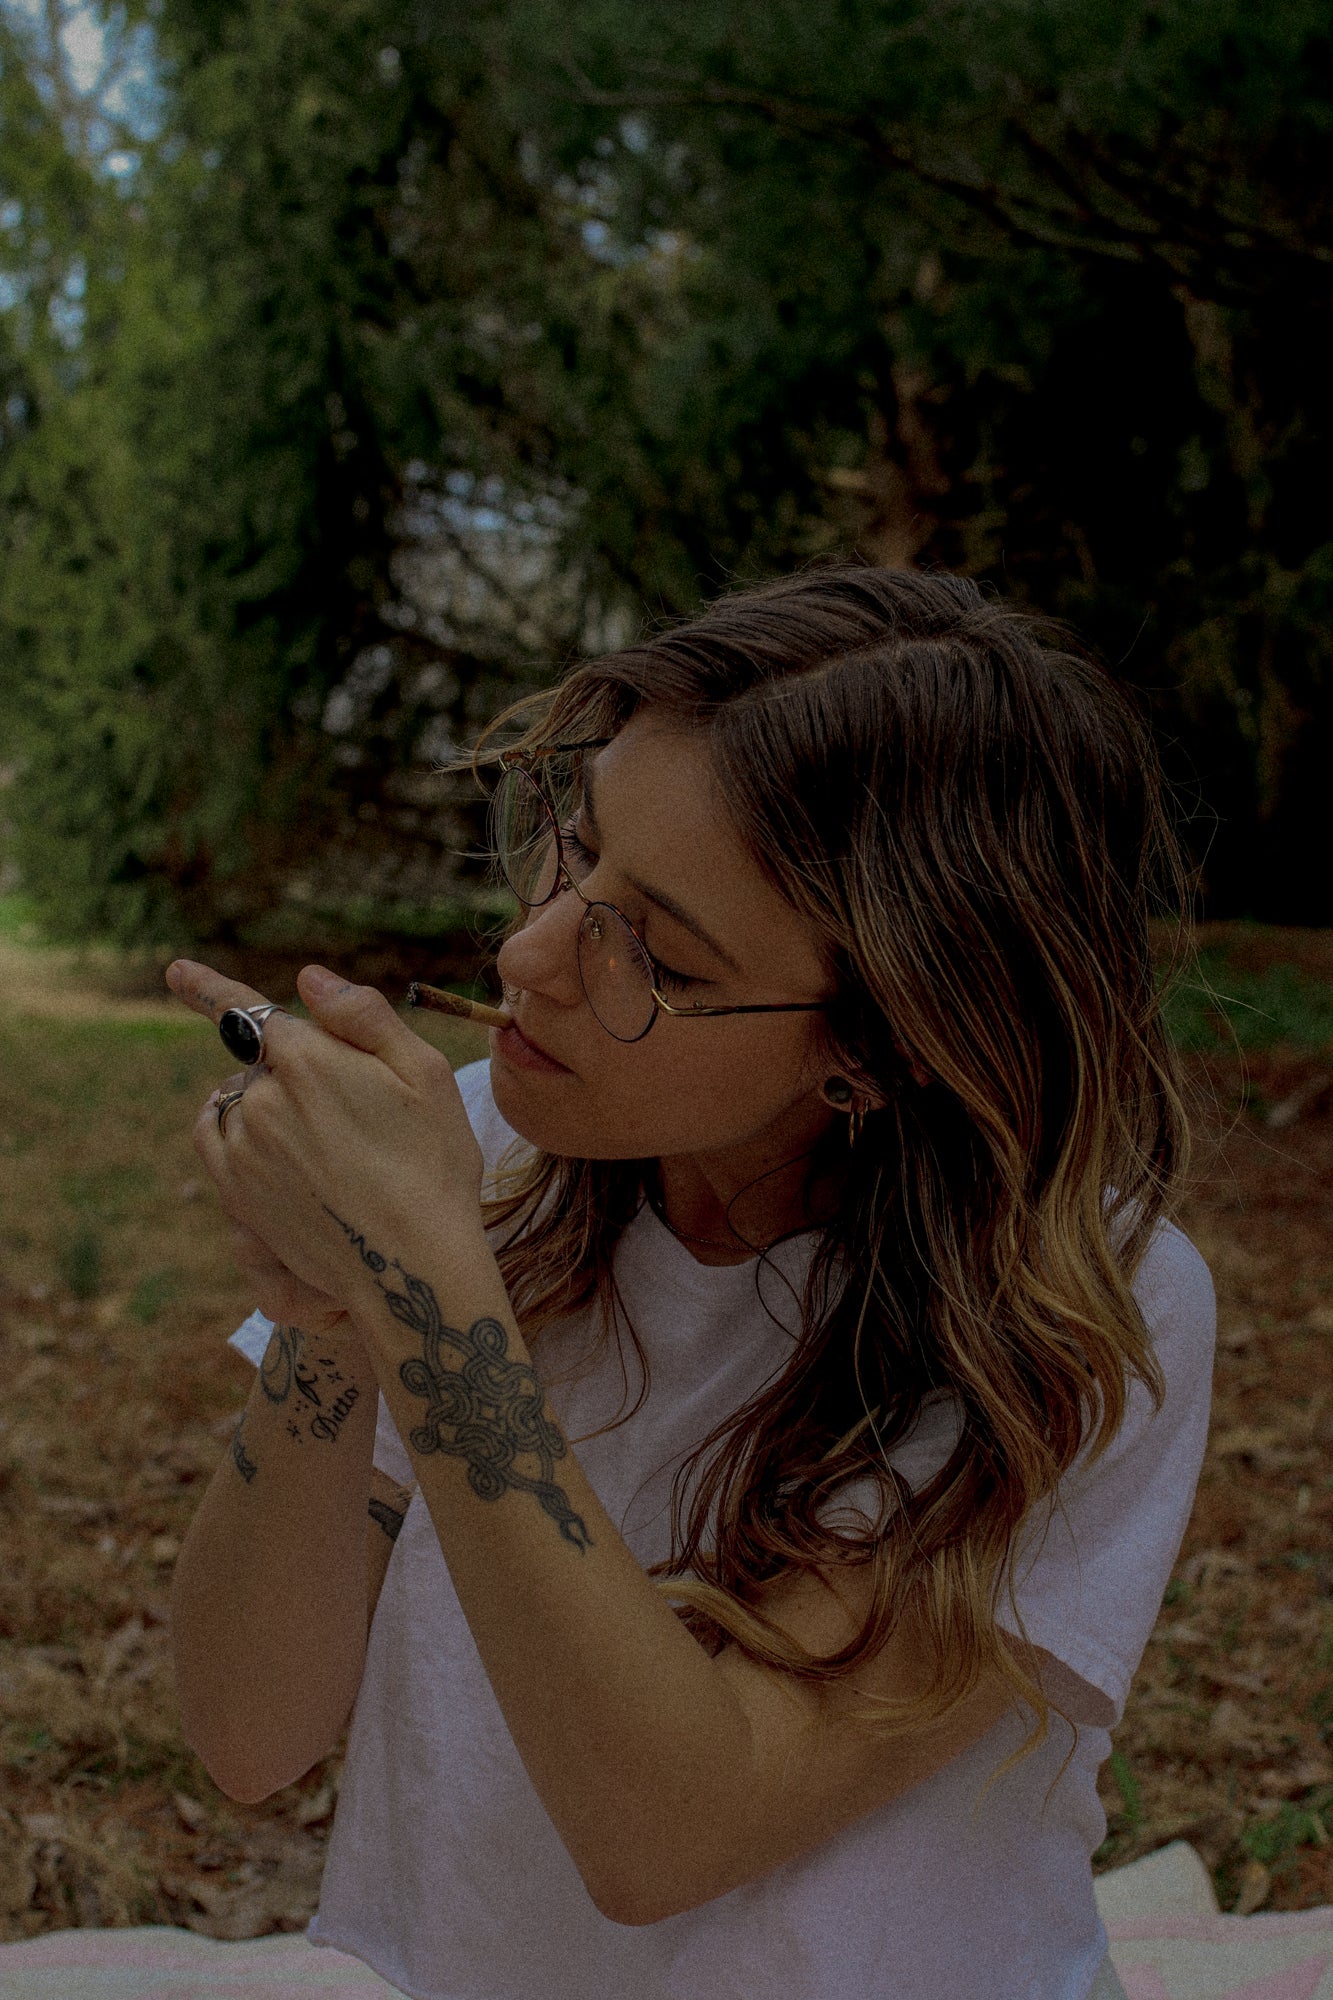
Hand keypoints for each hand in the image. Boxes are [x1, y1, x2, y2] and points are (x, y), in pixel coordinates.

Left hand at [172, 959, 485, 1306]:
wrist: (412, 1264)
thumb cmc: (433, 1163)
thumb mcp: (425, 1073)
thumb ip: (364, 1016)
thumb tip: (307, 980)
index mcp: (309, 1058)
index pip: (245, 1009)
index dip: (208, 987)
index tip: (174, 970)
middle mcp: (264, 1098)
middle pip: (262, 1060)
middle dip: (294, 1067)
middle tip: (353, 1111)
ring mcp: (244, 1147)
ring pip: (240, 1099)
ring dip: (266, 1101)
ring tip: (320, 1136)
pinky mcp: (236, 1191)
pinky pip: (214, 1136)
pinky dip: (229, 1125)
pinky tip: (260, 1136)